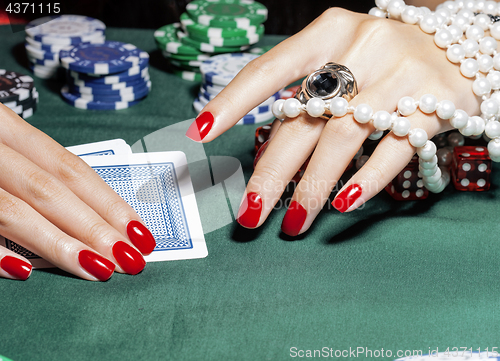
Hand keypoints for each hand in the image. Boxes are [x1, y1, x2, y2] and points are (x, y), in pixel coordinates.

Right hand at [0, 104, 155, 280]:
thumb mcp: (2, 145)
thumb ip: (33, 172)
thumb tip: (88, 216)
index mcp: (6, 127)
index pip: (71, 169)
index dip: (109, 202)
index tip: (141, 232)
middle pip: (50, 190)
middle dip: (95, 228)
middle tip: (130, 259)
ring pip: (12, 209)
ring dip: (58, 243)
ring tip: (96, 269)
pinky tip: (22, 272)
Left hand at [186, 8, 479, 234]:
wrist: (460, 47)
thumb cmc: (382, 61)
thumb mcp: (342, 60)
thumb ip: (307, 96)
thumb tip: (267, 151)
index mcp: (326, 34)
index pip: (268, 70)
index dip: (232, 102)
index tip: (200, 134)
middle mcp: (359, 48)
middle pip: (300, 120)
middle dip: (271, 172)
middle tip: (250, 212)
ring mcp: (397, 74)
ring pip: (340, 139)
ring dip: (312, 186)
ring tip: (294, 221)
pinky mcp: (433, 103)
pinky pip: (393, 149)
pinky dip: (366, 180)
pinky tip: (344, 203)